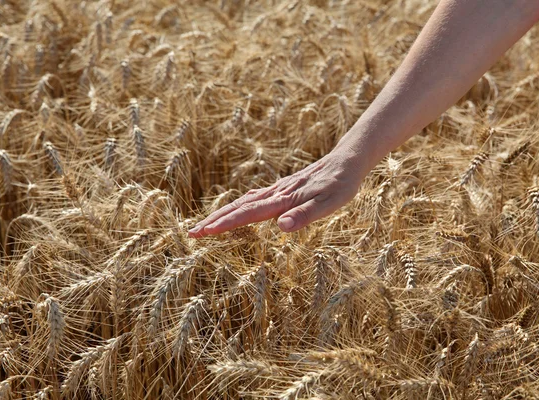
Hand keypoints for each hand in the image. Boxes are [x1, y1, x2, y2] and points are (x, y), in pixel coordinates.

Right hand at [187, 149, 364, 237]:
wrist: (347, 160)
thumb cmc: (341, 184)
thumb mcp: (330, 203)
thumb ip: (306, 215)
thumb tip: (281, 227)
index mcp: (283, 200)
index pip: (246, 214)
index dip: (223, 225)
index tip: (201, 234)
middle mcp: (276, 193)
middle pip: (238, 207)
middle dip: (214, 221)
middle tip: (191, 234)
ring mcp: (277, 189)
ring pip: (244, 201)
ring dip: (223, 213)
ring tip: (206, 225)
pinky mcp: (283, 188)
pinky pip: (254, 197)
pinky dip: (239, 205)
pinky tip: (238, 208)